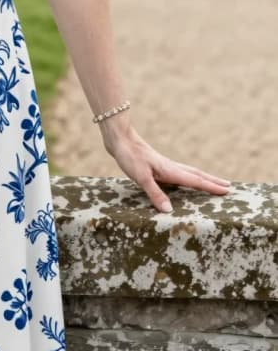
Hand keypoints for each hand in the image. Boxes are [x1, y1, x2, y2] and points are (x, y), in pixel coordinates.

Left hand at [101, 124, 231, 213]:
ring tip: (214, 183)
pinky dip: (190, 177)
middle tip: (228, 187)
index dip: (211, 187)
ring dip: (204, 178)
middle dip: (213, 182)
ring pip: (190, 172)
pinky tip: (186, 180)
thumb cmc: (130, 157)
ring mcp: (166, 166)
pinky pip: (181, 173)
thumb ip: (155, 193)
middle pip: (198, 175)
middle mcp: (172, 168)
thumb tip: (169, 210)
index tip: (227, 191)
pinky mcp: (159, 166)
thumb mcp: (141, 178)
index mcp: (171, 171)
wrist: (121, 140)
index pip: (196, 181)